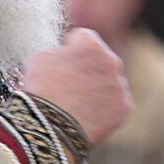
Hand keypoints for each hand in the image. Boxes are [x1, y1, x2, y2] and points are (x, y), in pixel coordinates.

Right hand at [22, 28, 131, 143]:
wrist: (52, 126)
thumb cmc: (41, 89)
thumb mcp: (39, 57)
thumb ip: (57, 51)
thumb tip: (61, 55)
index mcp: (91, 43)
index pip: (82, 38)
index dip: (69, 49)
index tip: (61, 61)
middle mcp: (111, 60)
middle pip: (99, 60)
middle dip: (87, 69)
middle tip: (69, 85)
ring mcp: (120, 85)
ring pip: (109, 83)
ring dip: (97, 89)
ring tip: (76, 104)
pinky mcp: (124, 108)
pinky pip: (114, 104)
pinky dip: (103, 109)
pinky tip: (86, 116)